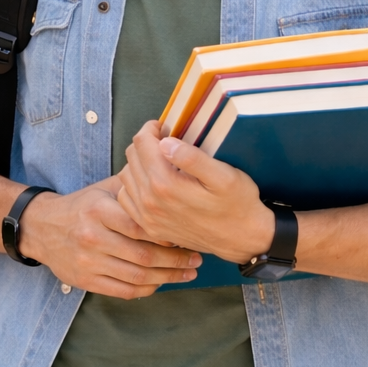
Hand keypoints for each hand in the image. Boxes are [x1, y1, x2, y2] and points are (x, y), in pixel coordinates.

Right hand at [16, 174, 201, 298]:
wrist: (42, 228)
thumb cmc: (83, 206)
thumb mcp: (104, 189)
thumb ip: (134, 186)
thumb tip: (170, 172)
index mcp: (98, 210)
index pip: (141, 225)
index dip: (168, 232)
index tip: (187, 232)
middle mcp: (92, 237)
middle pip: (143, 255)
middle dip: (175, 260)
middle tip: (197, 258)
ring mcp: (88, 261)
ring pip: (137, 276)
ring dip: (168, 277)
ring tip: (188, 273)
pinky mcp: (85, 280)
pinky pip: (123, 291)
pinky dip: (147, 289)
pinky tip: (161, 282)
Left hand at [117, 121, 275, 263]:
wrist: (241, 239)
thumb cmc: (237, 204)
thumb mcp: (224, 175)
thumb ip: (193, 158)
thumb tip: (166, 142)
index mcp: (166, 184)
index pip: (142, 143)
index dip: (151, 129)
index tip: (163, 127)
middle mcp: (151, 202)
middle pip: (132, 157)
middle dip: (145, 144)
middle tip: (163, 141)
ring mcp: (148, 217)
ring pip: (125, 177)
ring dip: (138, 163)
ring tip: (158, 160)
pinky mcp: (150, 227)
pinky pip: (126, 199)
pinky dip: (134, 185)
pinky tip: (151, 182)